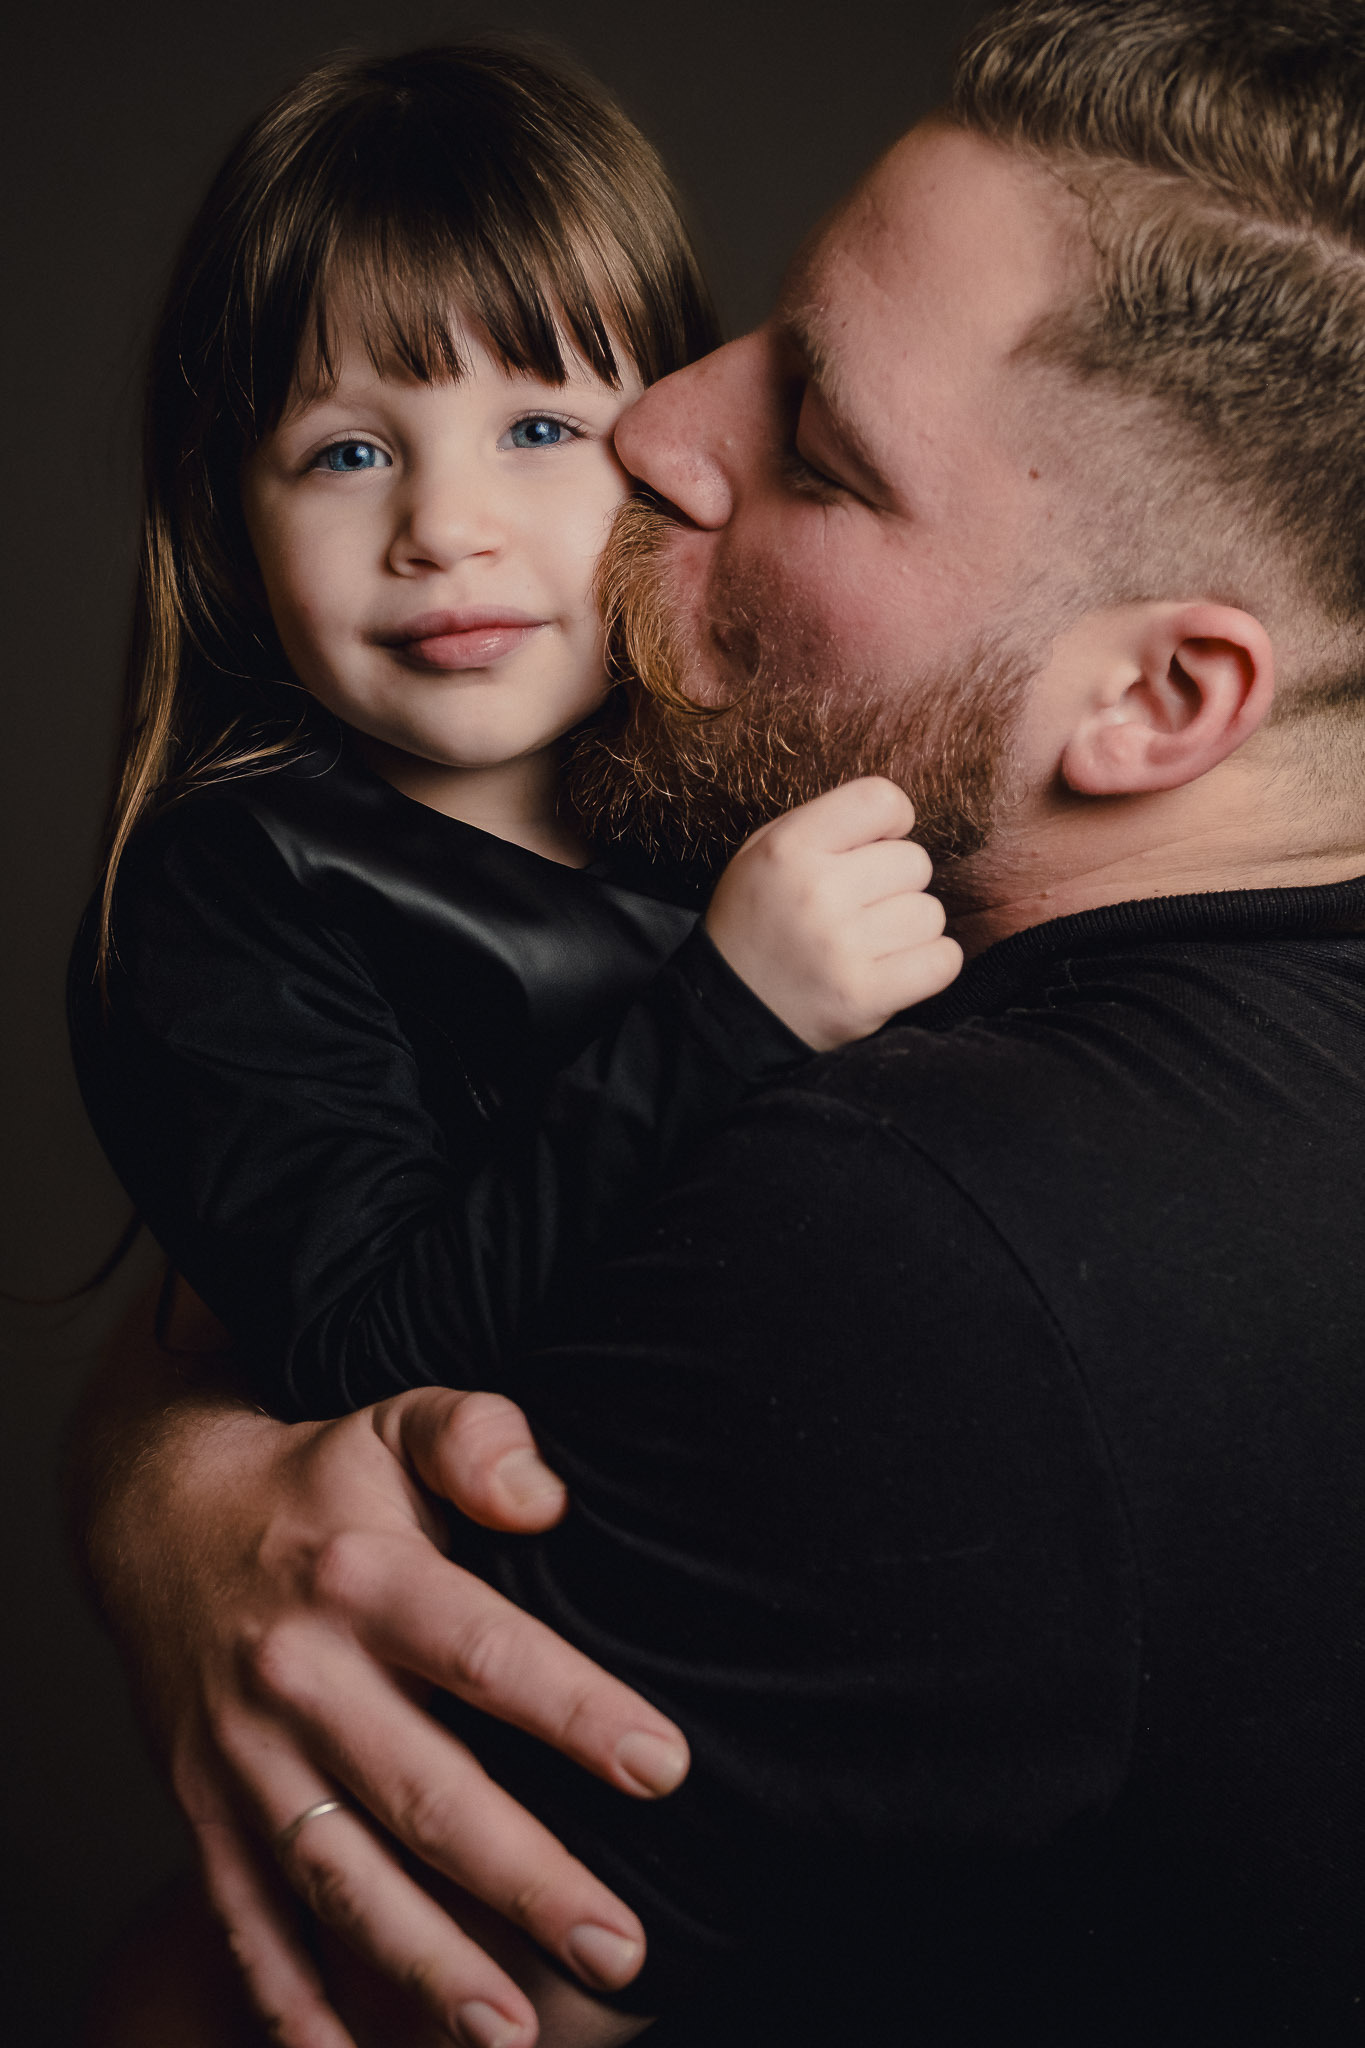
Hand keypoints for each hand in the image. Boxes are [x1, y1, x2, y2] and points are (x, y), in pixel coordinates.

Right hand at [73, 1288, 688, 2047]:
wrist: (156, 1520)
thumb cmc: (321, 1479)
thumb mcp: (396, 1420)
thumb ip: (476, 1438)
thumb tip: (545, 1495)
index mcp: (361, 1576)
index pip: (482, 1649)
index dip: (574, 1708)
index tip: (664, 1765)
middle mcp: (300, 1677)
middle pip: (423, 1792)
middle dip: (525, 1879)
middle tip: (619, 1945)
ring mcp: (244, 1758)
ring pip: (342, 1880)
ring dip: (425, 1968)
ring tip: (511, 2035)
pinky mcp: (206, 1815)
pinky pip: (248, 1925)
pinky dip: (295, 2005)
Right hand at [703, 778, 962, 1050]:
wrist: (727, 1013)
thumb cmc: (756, 924)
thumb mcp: (762, 855)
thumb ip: (824, 827)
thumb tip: (896, 815)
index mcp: (789, 848)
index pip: (880, 800)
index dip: (892, 820)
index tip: (878, 845)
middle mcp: (817, 893)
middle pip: (915, 862)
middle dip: (896, 883)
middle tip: (861, 908)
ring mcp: (842, 948)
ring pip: (930, 914)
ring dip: (910, 929)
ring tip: (871, 943)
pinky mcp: (864, 996)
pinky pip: (943, 961)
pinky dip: (929, 964)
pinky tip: (895, 967)